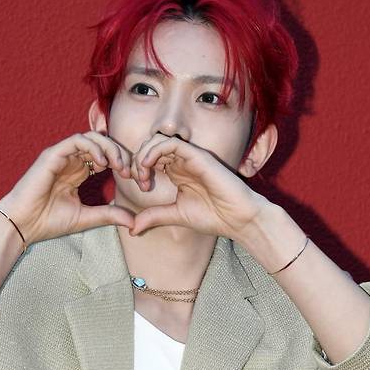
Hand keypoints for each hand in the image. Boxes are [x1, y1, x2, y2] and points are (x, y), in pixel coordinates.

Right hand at [0, 132, 135, 244]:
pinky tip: (103, 164)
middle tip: (130, 172)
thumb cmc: (48, 221)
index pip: (107, 157)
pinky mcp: (52, 154)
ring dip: (110, 148)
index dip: (124, 165)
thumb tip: (134, 222)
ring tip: (119, 166)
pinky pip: (77, 140)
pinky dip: (93, 147)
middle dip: (121, 154)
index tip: (136, 181)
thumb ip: (109, 215)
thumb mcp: (86, 217)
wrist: (23, 224)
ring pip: (92, 138)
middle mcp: (72, 160)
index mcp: (79, 172)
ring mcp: (61, 155)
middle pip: (103, 144)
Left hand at [127, 134, 264, 239]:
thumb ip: (154, 216)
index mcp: (177, 172)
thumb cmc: (213, 216)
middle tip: (137, 179)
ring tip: (142, 173)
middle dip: (137, 160)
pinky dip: (155, 150)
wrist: (238, 219)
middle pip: (151, 146)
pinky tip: (148, 166)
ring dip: (144, 154)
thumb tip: (131, 229)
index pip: (150, 158)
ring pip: (158, 140)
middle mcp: (182, 161)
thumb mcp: (175, 215)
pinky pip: (171, 142)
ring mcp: (189, 157)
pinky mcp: (197, 155)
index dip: (138, 168)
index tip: (138, 185)